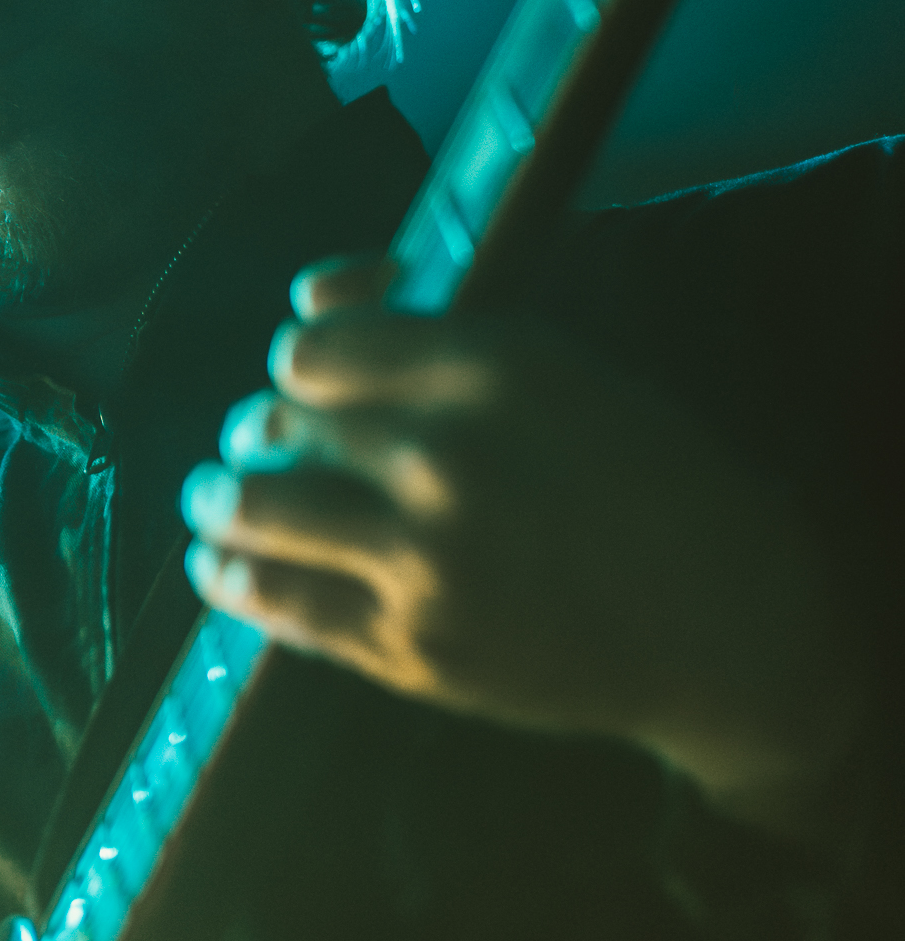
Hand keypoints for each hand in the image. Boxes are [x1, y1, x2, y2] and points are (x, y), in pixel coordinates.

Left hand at [178, 255, 865, 841]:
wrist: (723, 621)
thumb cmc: (636, 478)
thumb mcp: (552, 368)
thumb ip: (418, 323)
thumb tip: (307, 294)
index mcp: (492, 368)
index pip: (310, 348)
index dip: (300, 366)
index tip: (309, 385)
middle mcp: (449, 457)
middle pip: (272, 424)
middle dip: (259, 434)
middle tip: (262, 448)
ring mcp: (425, 558)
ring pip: (250, 508)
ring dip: (218, 500)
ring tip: (217, 500)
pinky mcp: (409, 646)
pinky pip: (274, 600)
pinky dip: (230, 575)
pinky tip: (224, 564)